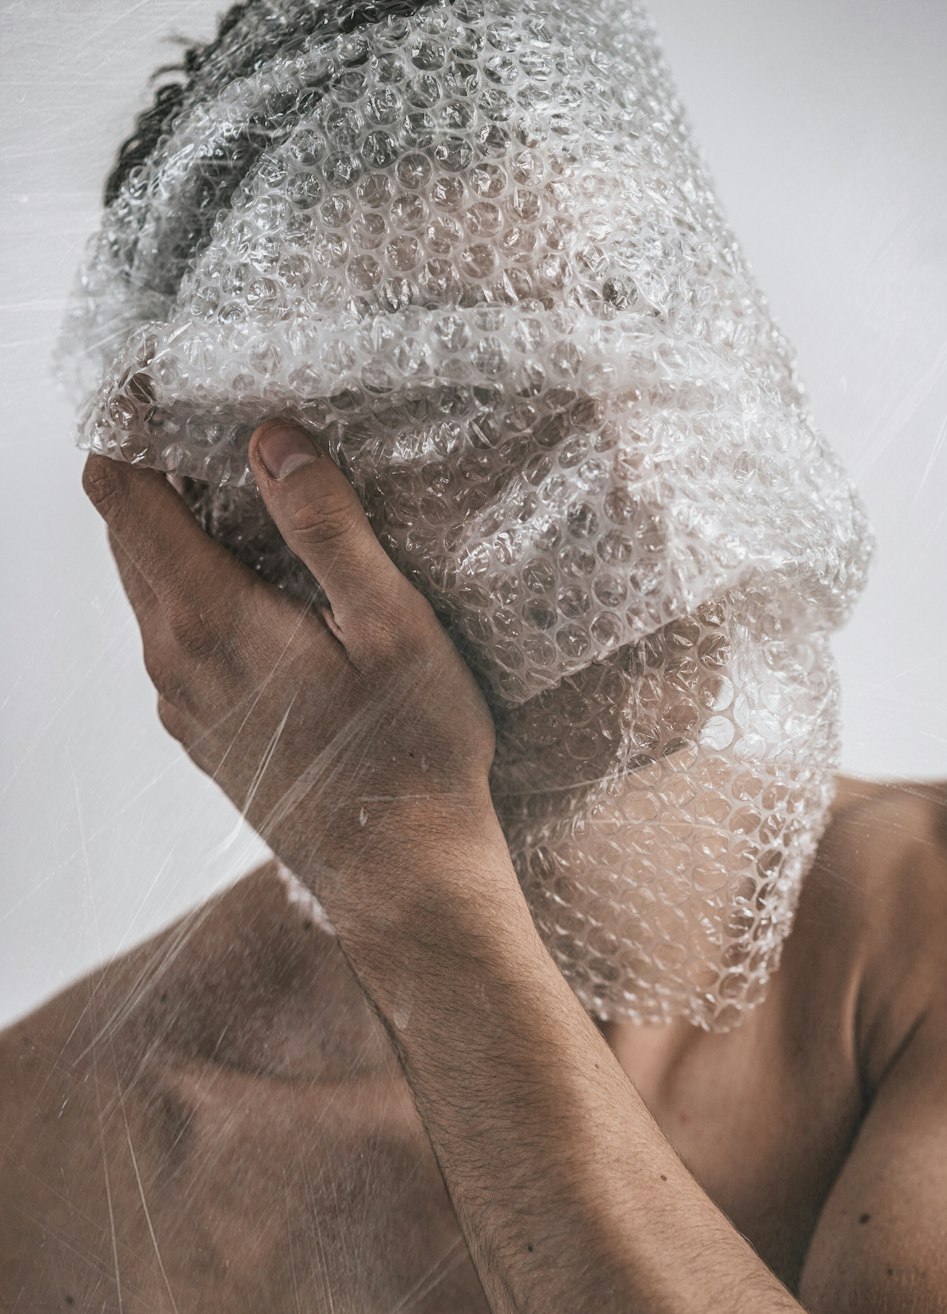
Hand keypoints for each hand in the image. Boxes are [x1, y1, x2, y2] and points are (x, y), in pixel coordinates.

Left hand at [82, 420, 501, 942]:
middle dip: (158, 474)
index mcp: (208, 617)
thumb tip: (270, 439)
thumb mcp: (392, 627)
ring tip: (254, 506)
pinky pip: (175, 639)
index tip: (168, 387)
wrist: (404, 881)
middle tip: (228, 431)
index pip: (119, 493)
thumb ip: (327, 527)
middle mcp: (173, 658)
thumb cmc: (413, 756)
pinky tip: (270, 596)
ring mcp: (181, 703)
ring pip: (150, 588)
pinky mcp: (204, 734)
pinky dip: (199, 593)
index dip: (129, 428)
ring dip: (181, 536)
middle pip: (126, 534)